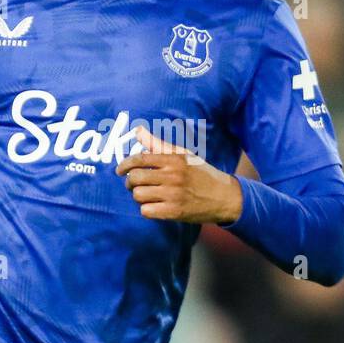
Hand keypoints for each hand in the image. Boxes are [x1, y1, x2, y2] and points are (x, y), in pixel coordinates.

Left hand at [116, 126, 242, 223]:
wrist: (224, 197)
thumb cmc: (201, 174)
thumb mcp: (183, 155)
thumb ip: (158, 144)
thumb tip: (138, 131)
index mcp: (174, 160)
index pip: (140, 159)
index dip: (124, 164)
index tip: (119, 170)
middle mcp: (173, 176)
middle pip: (135, 178)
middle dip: (130, 182)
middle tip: (133, 184)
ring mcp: (173, 195)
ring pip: (138, 195)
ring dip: (139, 196)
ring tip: (146, 195)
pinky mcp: (174, 212)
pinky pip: (146, 211)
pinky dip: (146, 209)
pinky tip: (154, 206)